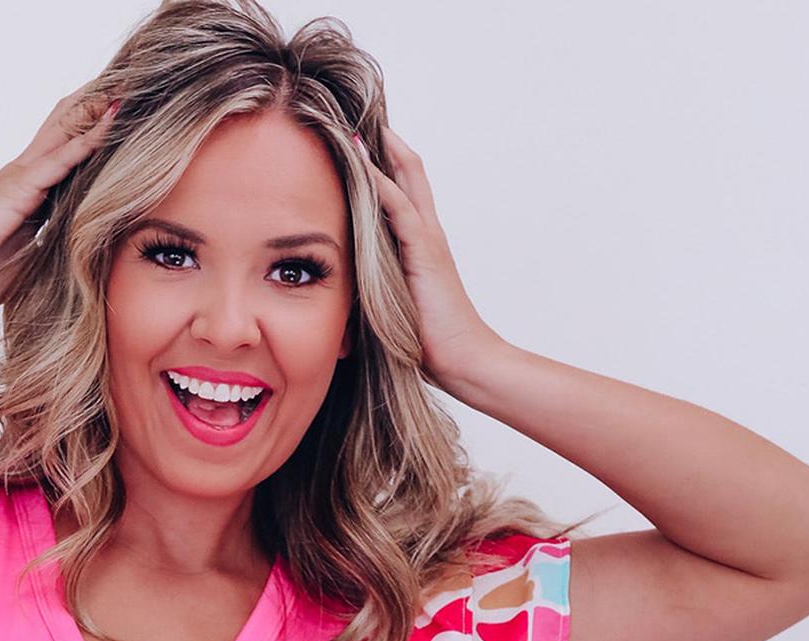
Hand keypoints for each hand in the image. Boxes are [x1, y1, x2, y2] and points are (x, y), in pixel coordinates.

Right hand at [0, 88, 118, 311]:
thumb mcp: (28, 259)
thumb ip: (52, 248)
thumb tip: (80, 257)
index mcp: (29, 194)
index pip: (66, 155)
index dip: (92, 135)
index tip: (122, 121)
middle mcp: (28, 176)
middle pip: (67, 129)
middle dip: (96, 110)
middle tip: (130, 89)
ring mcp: (24, 177)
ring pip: (68, 131)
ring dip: (96, 110)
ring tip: (127, 88)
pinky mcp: (21, 186)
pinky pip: (63, 157)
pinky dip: (89, 139)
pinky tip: (111, 120)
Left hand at [354, 125, 504, 388]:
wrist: (465, 360)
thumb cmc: (430, 345)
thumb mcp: (394, 308)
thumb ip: (377, 288)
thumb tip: (343, 290)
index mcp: (421, 244)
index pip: (402, 189)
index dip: (382, 162)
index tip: (354, 140)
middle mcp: (427, 231)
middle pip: (408, 169)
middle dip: (383, 140)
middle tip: (354, 112)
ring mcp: (427, 237)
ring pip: (403, 177)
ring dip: (378, 148)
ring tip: (349, 121)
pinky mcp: (424, 250)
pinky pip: (397, 205)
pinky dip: (377, 180)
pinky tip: (356, 159)